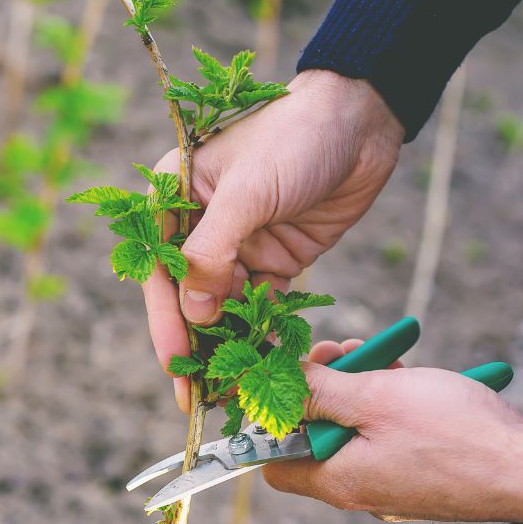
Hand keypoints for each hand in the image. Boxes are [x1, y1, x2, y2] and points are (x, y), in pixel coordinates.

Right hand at [142, 70, 404, 410]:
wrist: (361, 123)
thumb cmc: (295, 138)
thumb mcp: (247, 193)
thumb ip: (214, 252)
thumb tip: (195, 312)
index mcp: (175, 198)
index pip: (161, 273)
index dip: (168, 325)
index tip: (177, 370)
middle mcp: (203, 225)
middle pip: (192, 298)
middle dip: (197, 347)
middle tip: (201, 400)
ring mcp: (244, 244)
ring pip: (228, 307)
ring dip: (231, 346)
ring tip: (235, 392)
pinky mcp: (281, 257)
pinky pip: (266, 304)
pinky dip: (266, 332)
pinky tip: (270, 364)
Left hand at [261, 340, 522, 523]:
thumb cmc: (455, 434)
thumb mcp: (376, 397)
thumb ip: (320, 389)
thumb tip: (276, 381)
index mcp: (339, 479)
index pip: (274, 462)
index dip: (271, 418)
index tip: (288, 377)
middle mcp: (363, 486)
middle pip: (321, 434)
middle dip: (328, 385)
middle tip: (342, 350)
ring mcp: (396, 480)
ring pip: (362, 427)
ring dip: (366, 386)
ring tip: (383, 354)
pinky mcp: (425, 469)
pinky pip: (395, 433)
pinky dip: (397, 401)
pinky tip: (412, 373)